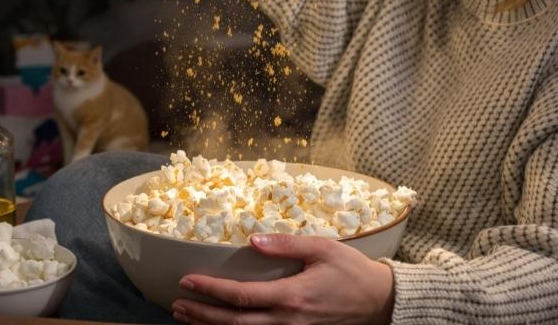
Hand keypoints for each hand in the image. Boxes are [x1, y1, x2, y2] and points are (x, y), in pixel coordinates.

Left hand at [172, 233, 394, 324]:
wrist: (380, 302)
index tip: (187, 281)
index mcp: (291, 296)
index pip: (240, 296)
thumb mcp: (323, 248)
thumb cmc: (352, 272)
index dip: (210, 290)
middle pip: (234, 322)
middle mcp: (287, 320)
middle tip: (177, 305)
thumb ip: (286, 244)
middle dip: (202, 315)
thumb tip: (252, 240)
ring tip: (187, 318)